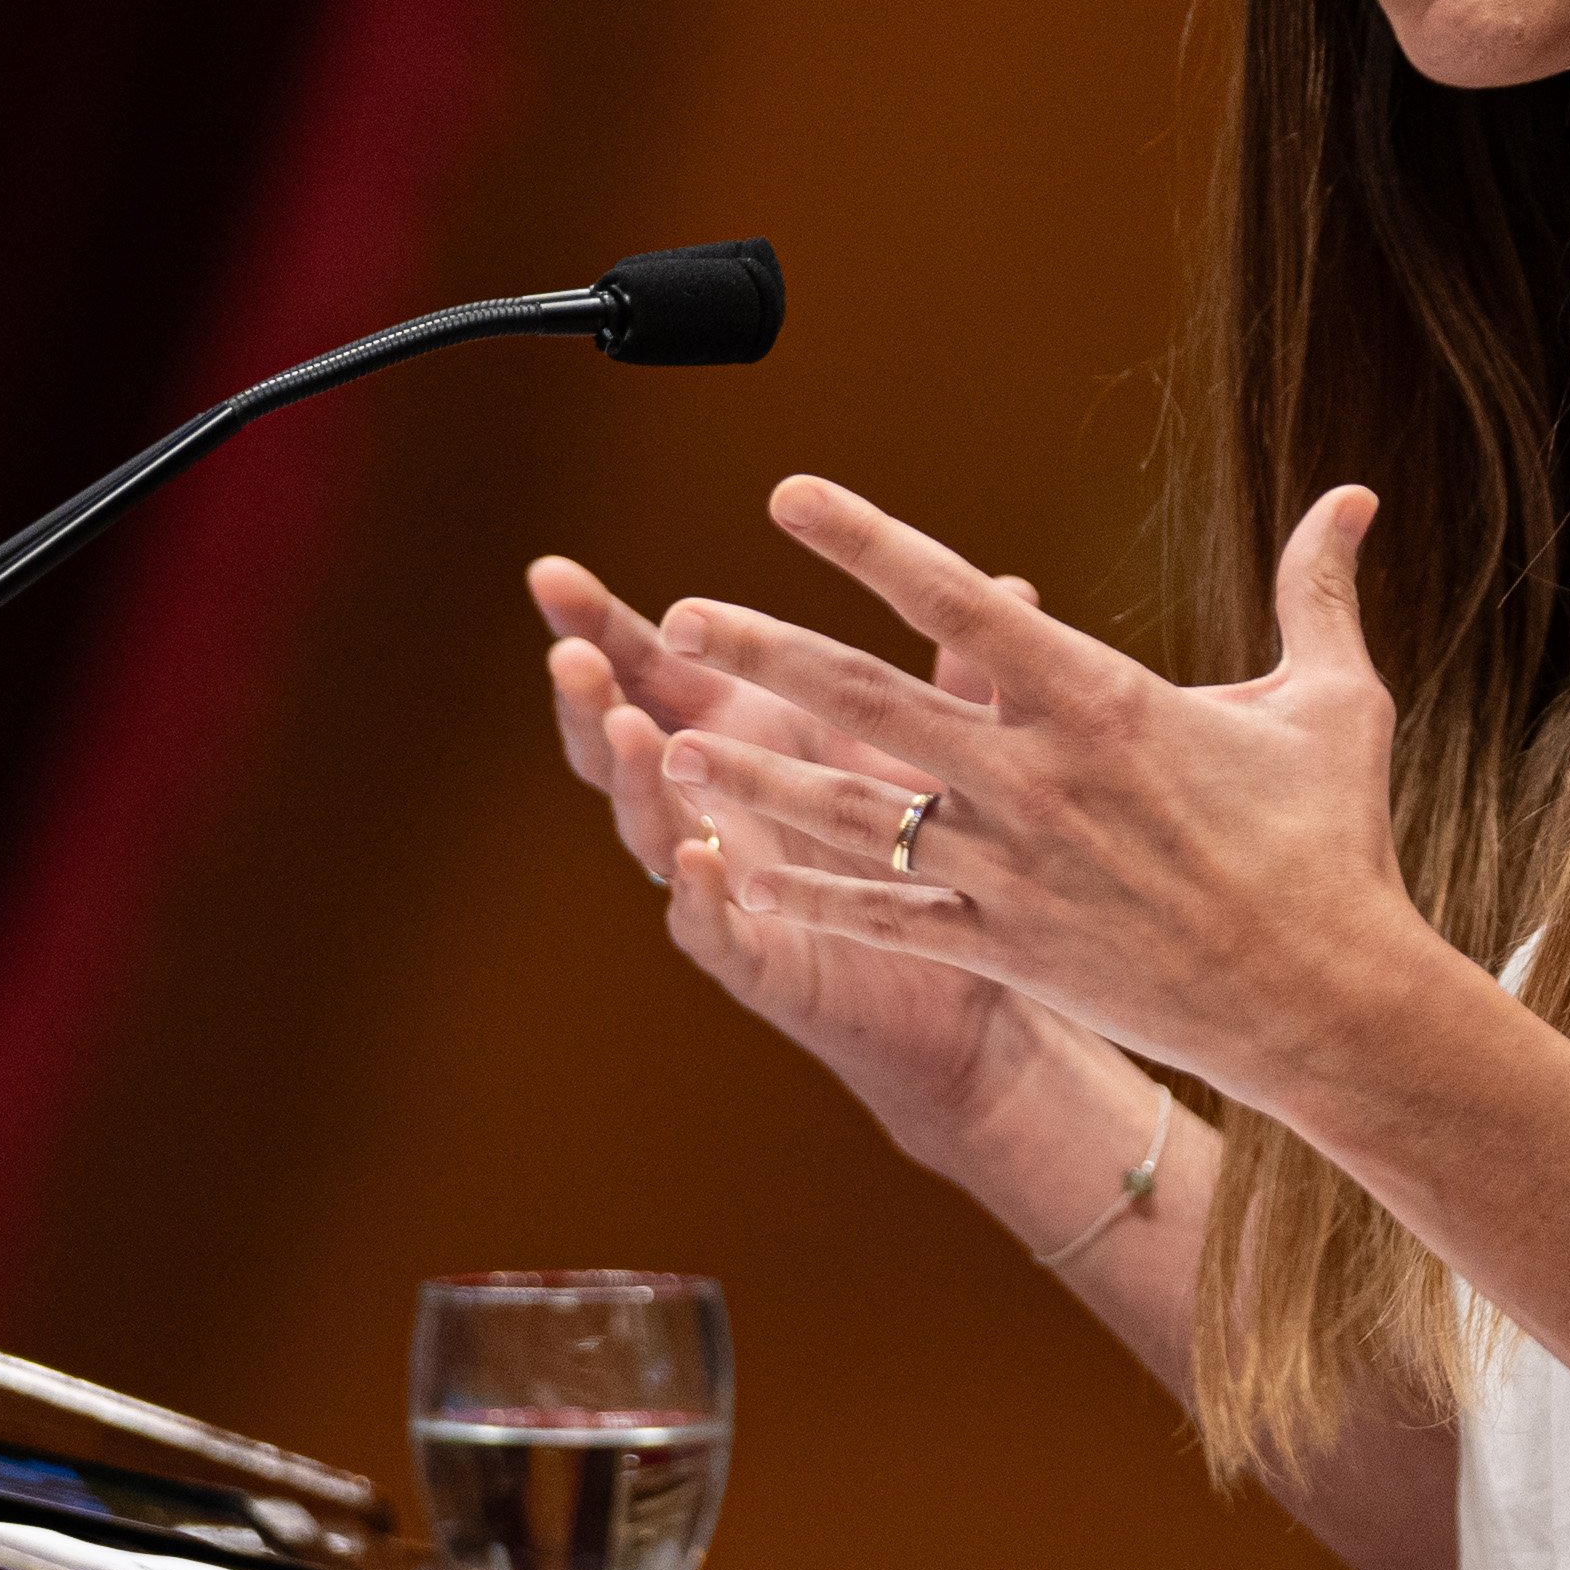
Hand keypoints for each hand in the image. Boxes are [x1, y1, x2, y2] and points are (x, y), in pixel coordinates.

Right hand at [528, 553, 1066, 1152]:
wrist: (970, 996)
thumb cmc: (937, 856)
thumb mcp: (940, 753)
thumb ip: (961, 678)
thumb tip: (1019, 585)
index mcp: (741, 741)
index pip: (650, 671)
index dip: (598, 626)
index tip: (550, 573)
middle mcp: (714, 806)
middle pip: (622, 743)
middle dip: (590, 699)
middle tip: (569, 655)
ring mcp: (724, 884)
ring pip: (653, 828)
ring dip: (637, 781)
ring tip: (628, 731)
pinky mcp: (756, 960)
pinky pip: (712, 925)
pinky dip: (700, 889)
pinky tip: (694, 853)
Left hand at [653, 477, 1437, 1114]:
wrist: (1327, 999)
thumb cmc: (1332, 844)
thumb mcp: (1334, 701)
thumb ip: (1318, 591)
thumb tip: (1355, 496)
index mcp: (1101, 702)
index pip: (960, 601)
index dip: (867, 542)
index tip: (789, 497)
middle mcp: (1038, 780)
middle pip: (874, 702)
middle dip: (770, 656)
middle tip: (682, 618)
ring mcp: (1014, 871)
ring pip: (857, 817)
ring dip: (760, 784)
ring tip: (673, 751)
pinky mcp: (1009, 950)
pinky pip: (890, 920)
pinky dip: (812, 900)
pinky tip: (742, 878)